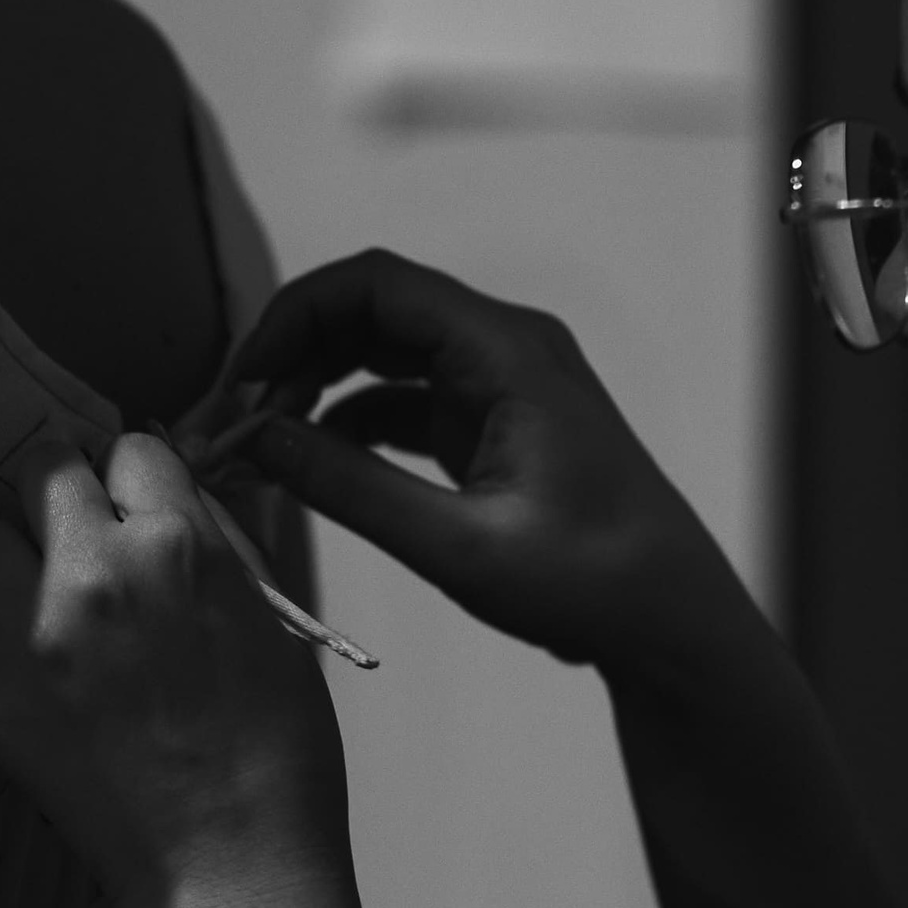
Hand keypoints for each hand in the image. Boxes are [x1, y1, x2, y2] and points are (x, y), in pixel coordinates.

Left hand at [0, 435, 348, 907]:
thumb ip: (220, 538)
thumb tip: (175, 488)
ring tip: (49, 608)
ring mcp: (31, 635)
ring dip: (16, 563)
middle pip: (42, 471)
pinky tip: (21, 661)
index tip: (140, 511)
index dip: (138, 480)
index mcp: (179, 544)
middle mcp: (95, 572)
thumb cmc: (277, 749)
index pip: (130, 449)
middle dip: (67, 498)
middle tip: (87, 546)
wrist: (233, 863)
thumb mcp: (274, 616)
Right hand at [183, 248, 715, 675]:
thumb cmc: (588, 583)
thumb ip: (351, 488)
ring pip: (384, 350)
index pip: (376, 283)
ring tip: (261, 442)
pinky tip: (312, 463)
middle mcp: (505, 346)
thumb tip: (257, 440)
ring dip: (317, 385)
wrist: (670, 624)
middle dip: (295, 351)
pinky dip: (352, 421)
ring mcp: (502, 382)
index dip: (294, 316)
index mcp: (508, 350)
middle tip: (236, 416)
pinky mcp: (495, 422)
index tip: (242, 379)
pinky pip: (405, 396)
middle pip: (373, 308)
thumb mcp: (457, 545)